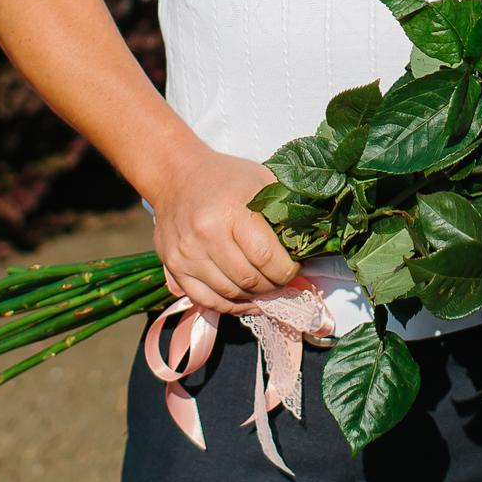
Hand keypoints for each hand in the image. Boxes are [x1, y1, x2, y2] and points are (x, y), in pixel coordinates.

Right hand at [145, 146, 298, 316]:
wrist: (177, 175)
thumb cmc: (226, 178)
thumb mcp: (261, 180)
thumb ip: (284, 210)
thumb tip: (307, 242)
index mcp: (230, 210)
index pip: (266, 257)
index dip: (287, 270)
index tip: (294, 267)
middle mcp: (205, 234)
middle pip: (249, 280)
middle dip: (273, 286)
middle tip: (282, 279)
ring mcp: (186, 254)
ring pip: (230, 294)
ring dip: (254, 298)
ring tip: (266, 288)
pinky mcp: (173, 266)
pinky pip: (206, 300)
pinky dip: (229, 306)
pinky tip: (245, 301)